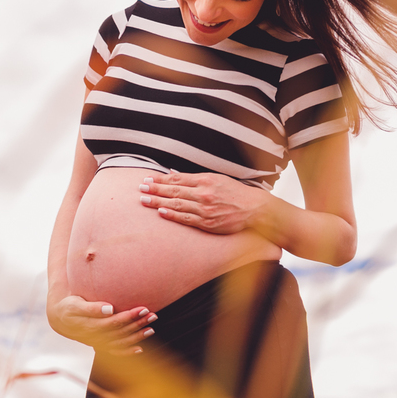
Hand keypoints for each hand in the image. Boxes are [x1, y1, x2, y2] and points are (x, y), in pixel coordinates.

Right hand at [47, 294, 157, 354]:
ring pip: (120, 342)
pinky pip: (115, 351)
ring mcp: (98, 343)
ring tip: (151, 328)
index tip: (143, 308)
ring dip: (137, 336)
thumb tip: (109, 308)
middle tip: (153, 315)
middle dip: (138, 324)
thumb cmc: (69, 307)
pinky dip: (127, 352)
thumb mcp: (76, 304)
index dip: (130, 316)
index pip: (114, 322)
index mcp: (91, 326)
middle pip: (121, 332)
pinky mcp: (99, 345)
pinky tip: (140, 349)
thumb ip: (92, 308)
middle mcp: (96, 337)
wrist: (60, 319)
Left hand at [138, 171, 272, 235]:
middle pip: (174, 191)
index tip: (147, 179)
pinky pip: (187, 219)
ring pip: (177, 204)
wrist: (255, 210)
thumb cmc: (235, 194)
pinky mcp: (208, 223)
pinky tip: (161, 213)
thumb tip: (173, 175)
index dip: (160, 180)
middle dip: (155, 189)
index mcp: (205, 180)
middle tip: (140, 188)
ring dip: (159, 202)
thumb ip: (194, 178)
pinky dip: (173, 215)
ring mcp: (205, 209)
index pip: (177, 179)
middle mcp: (204, 193)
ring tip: (144, 200)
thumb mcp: (216, 179)